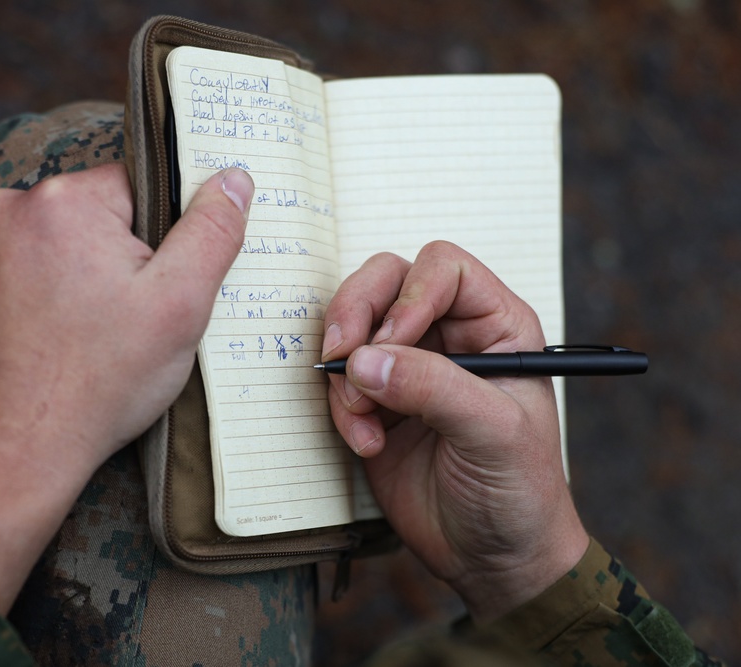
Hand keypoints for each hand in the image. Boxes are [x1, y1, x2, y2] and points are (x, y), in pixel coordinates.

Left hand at [0, 165, 253, 612]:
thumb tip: (232, 179)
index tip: (149, 289)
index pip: (135, 188)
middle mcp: (2, 209)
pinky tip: (44, 341)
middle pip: (88, 215)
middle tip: (116, 321)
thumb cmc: (100, 384)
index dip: (156, 240)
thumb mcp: (180, 306)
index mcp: (62, 200)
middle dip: (109, 259)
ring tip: (77, 337)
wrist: (15, 454)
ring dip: (66, 275)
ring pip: (47, 243)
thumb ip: (212, 231)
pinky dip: (28, 297)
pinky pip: (8, 271)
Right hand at [322, 242, 587, 622]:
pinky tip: (365, 445)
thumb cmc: (519, 492)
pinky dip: (340, 408)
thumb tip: (364, 360)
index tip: (394, 338)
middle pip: (386, 281)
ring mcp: (408, 366)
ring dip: (344, 370)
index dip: (412, 293)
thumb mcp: (493, 433)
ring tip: (362, 420)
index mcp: (496, 326)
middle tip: (344, 355)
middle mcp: (449, 335)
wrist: (492, 560)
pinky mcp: (375, 401)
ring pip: (353, 326)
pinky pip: (339, 379)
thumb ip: (434, 387)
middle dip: (357, 314)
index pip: (445, 269)